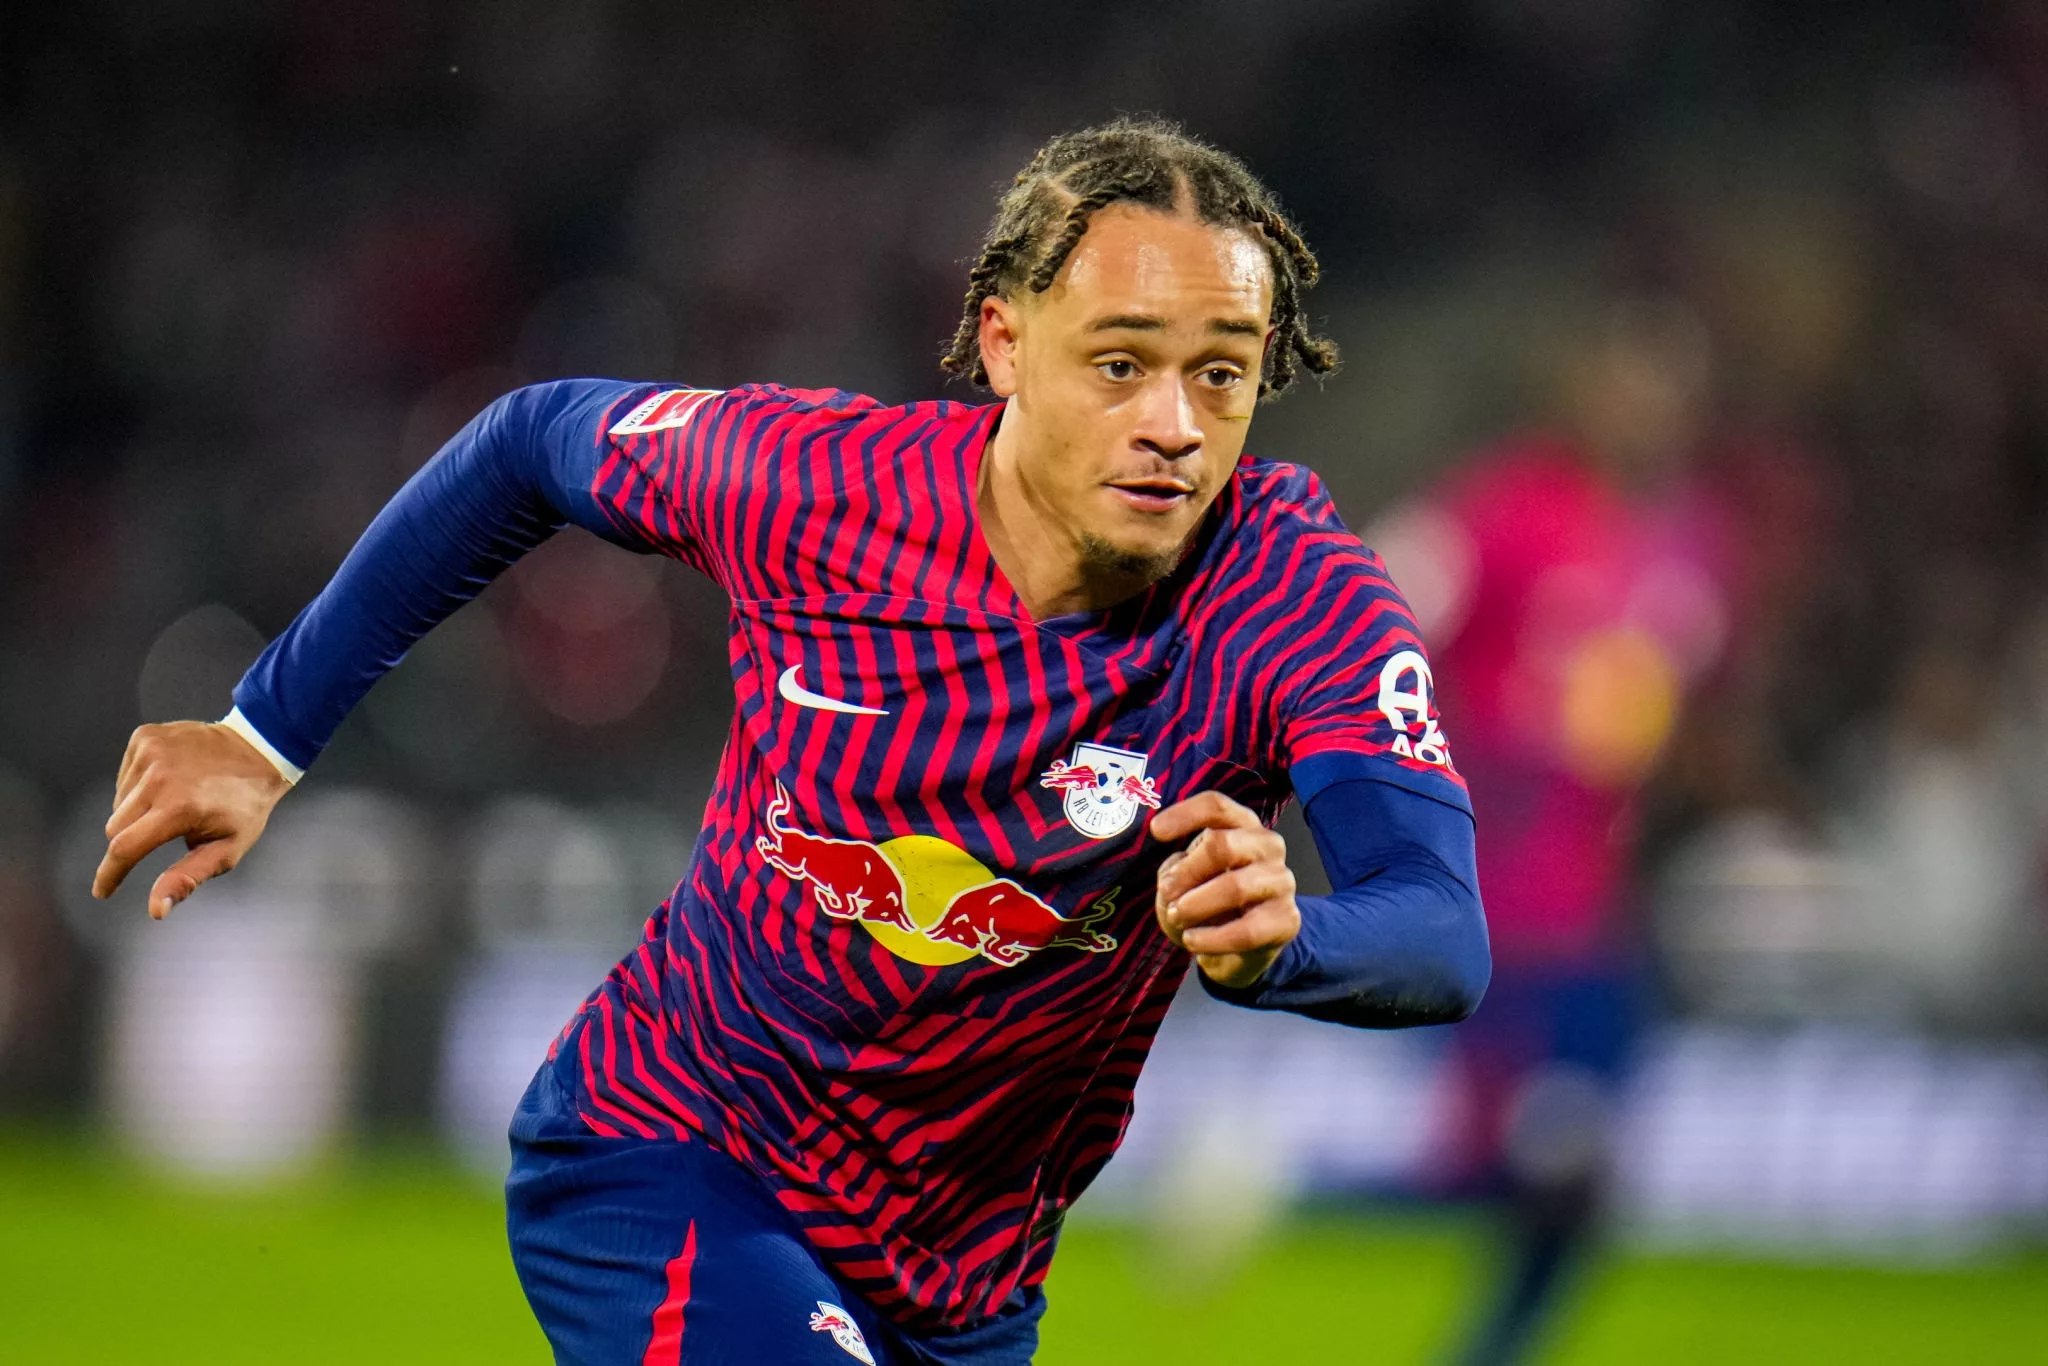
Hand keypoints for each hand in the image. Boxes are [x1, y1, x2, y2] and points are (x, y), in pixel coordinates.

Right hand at [93, 721, 292, 918]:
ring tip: (176, 801)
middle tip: (164, 833)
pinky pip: (124, 776)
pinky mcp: (146, 736)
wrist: (259, 750)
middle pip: (116, 827)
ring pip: (119, 803)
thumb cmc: (245, 807)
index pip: (124, 848)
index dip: (109, 874)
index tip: (102, 891)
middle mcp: (159, 778)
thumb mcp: (227, 848)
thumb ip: (188, 878)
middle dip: (132, 840)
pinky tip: (170, 780)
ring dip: (137, 811)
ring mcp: (150, 752)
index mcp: (179, 809)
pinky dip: (139, 786)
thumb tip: (156, 910)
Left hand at [1149, 791, 1299, 989]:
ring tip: (1176, 918)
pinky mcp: (1287, 920)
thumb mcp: (1186, 878)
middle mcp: (1267, 846)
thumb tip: (1175, 879)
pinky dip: (1212, 939)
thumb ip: (1178, 869)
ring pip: (1235, 887)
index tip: (1156, 831)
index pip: (1217, 806)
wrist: (1236, 949)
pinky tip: (1193, 942)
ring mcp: (1282, 881)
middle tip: (1166, 893)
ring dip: (1196, 905)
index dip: (1185, 814)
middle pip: (1222, 845)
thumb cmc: (1208, 900)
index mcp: (1242, 825)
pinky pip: (1246, 930)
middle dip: (1187, 871)